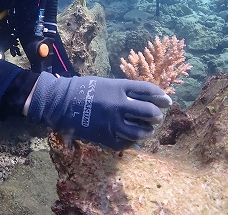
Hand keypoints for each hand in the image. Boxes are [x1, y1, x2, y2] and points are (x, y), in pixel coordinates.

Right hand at [26, 72, 171, 150]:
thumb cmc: (83, 89)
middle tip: (157, 117)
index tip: (167, 101)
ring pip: (141, 131)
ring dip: (148, 131)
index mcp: (118, 87)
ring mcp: (112, 122)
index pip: (148, 91)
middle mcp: (118, 104)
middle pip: (149, 112)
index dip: (161, 96)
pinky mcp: (104, 137)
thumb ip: (124, 90)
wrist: (60, 102)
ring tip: (147, 129)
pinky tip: (133, 138)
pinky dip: (132, 141)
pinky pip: (126, 143)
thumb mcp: (106, 83)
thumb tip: (146, 98)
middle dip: (157, 115)